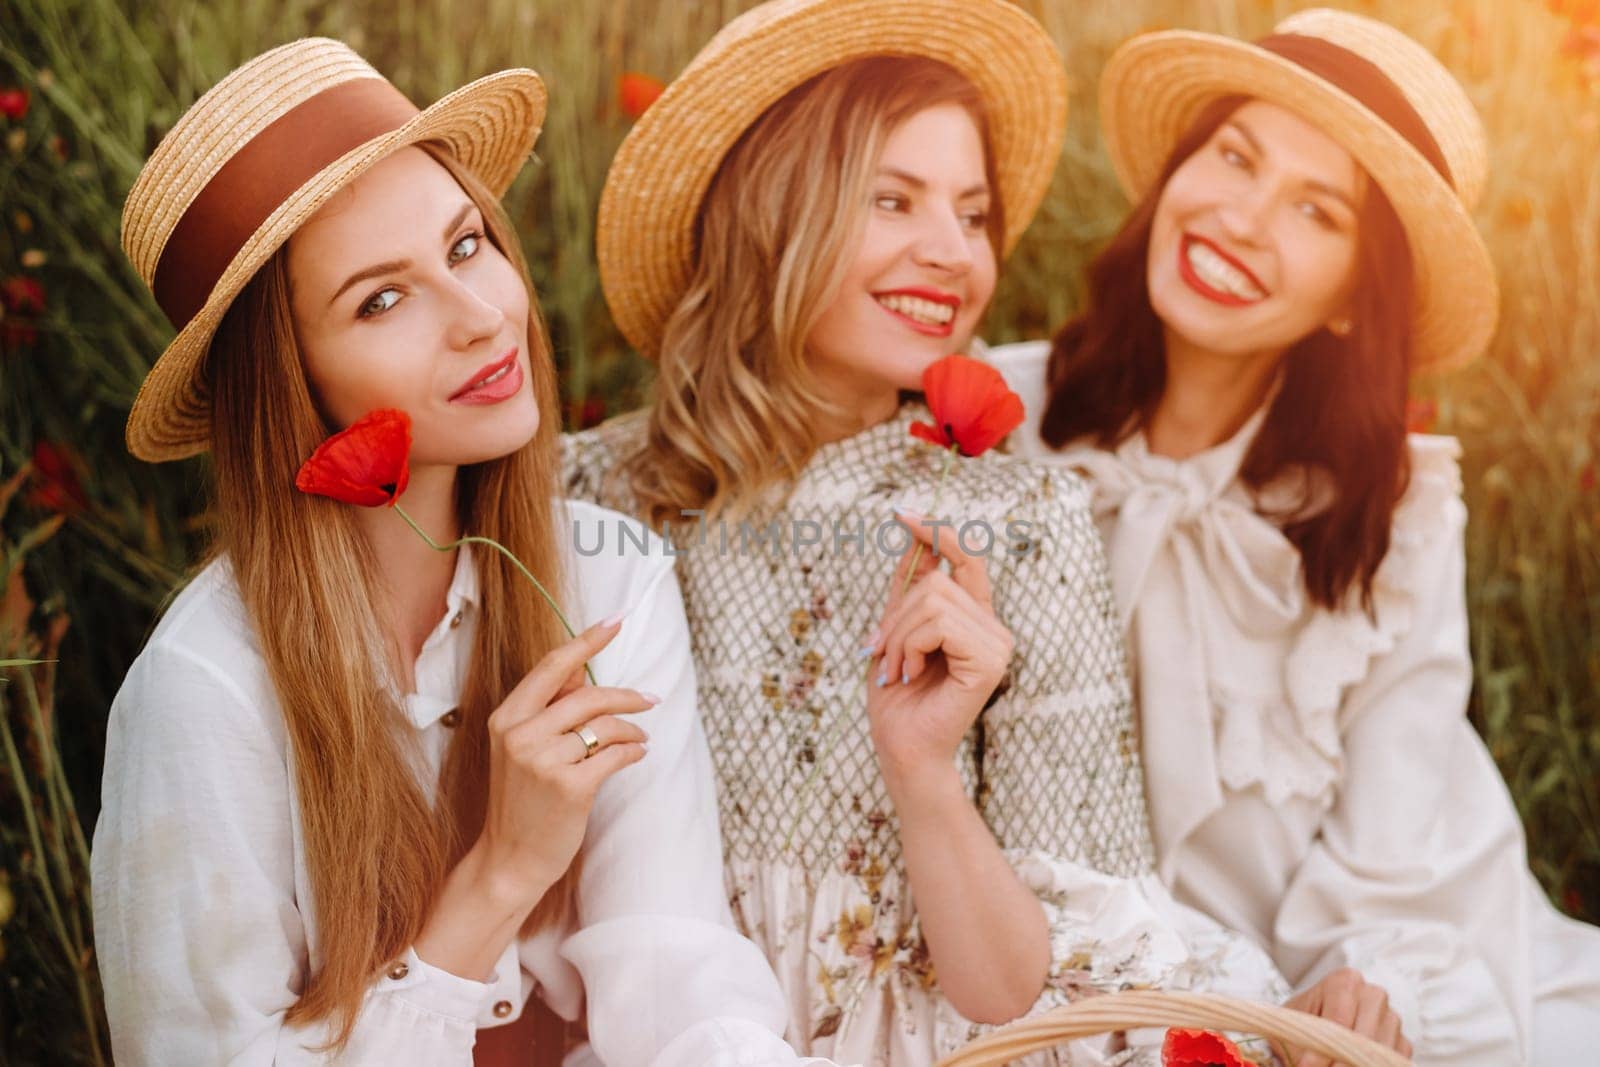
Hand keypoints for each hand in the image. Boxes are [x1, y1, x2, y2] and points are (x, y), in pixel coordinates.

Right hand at [475, 616, 654, 906]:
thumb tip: (580, 671)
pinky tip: (637, 754)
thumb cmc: (521, 801)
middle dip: (626, 695)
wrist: (509, 859)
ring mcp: (543, 761)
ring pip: (605, 725)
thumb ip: (548, 709)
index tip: (617, 620)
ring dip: (632, 728)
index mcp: (507, 718)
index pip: (552, 667)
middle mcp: (521, 735)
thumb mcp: (521, 749)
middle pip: (588, 694)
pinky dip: (633, 751)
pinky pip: (616, 754)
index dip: (587, 640)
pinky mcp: (570, 787)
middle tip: (650, 699)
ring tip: (640, 737)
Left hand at [863, 511, 1012, 789]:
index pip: (966, 559)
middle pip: (936, 581)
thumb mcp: (894, 628)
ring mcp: (996, 644)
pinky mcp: (990, 661)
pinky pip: (940, 624)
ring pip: (934, 599)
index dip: (937, 532)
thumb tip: (914, 534)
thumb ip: (908, 586)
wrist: (900, 746)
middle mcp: (992, 627)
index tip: (902, 515)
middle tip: (882, 653)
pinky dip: (911, 646)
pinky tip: (910, 673)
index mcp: (974, 619)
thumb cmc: (896, 695)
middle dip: (896, 615)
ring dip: (899, 634)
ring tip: (896, 668)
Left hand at [1281, 968, 1411, 1066]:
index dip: (1322, 1048)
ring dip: (1357, 1064)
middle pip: (1365, 1036)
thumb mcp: (1293, 1025)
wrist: (1312, 1027)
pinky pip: (1393, 1062)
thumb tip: (1307, 1063)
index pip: (1338, 1019)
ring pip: (1382, 1051)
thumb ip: (1303, 1037)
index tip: (1305, 1066)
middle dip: (1342, 1061)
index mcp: (1345, 981)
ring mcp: (1391, 1018)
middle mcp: (1373, 995)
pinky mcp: (1401, 1042)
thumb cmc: (1301, 1023)